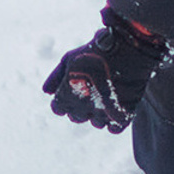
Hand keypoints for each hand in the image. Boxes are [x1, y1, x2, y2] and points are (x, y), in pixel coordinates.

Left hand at [42, 10, 167, 131]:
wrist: (127, 47)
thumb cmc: (96, 51)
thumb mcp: (69, 58)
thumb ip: (55, 77)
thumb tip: (46, 92)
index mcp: (66, 97)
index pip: (58, 108)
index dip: (65, 98)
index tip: (74, 88)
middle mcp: (83, 109)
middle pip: (76, 117)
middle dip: (81, 105)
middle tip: (91, 88)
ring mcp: (103, 113)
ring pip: (96, 123)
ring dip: (98, 112)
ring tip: (106, 93)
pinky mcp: (123, 114)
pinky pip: (114, 127)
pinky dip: (114, 119)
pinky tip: (116, 104)